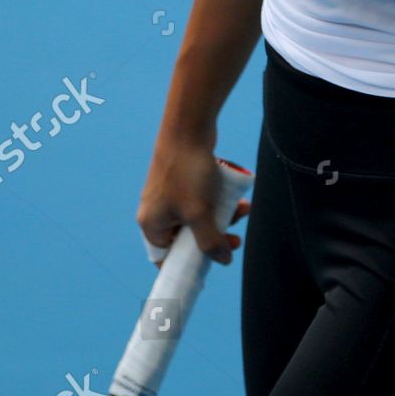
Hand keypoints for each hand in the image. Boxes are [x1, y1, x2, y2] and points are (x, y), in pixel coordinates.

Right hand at [137, 138, 251, 266]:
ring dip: (222, 218)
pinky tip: (239, 198)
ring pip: (199, 217)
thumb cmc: (188, 172)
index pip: (165, 257)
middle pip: (187, 238)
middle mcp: (157, 210)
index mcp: (152, 223)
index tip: (209, 268)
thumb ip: (210, 241)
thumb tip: (223, 260)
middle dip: (214, 238)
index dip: (187, 265)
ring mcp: (170, 194)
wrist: (189, 127)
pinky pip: (202, 199)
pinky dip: (219, 201)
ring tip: (242, 212)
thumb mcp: (199, 213)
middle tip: (234, 239)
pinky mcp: (183, 179)